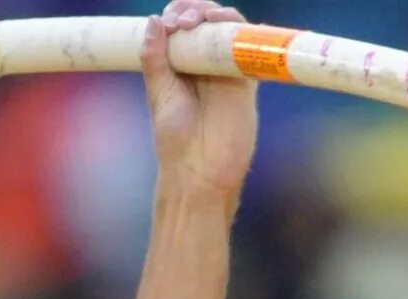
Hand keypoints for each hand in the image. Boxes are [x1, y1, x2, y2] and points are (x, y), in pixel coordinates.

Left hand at [141, 0, 257, 204]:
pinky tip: (239, 25)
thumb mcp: (159, 93)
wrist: (199, 172)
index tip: (169, 20)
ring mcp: (226, 71)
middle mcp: (204, 63)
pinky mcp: (246, 82)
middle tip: (184, 21)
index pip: (181, 24)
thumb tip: (154, 20)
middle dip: (196, 9)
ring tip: (202, 20)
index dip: (178, 11)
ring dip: (218, 15)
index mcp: (180, 64)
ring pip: (229, 29)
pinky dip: (249, 33)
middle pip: (207, 21)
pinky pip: (252, 51)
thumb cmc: (174, 139)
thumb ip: (155, 58)